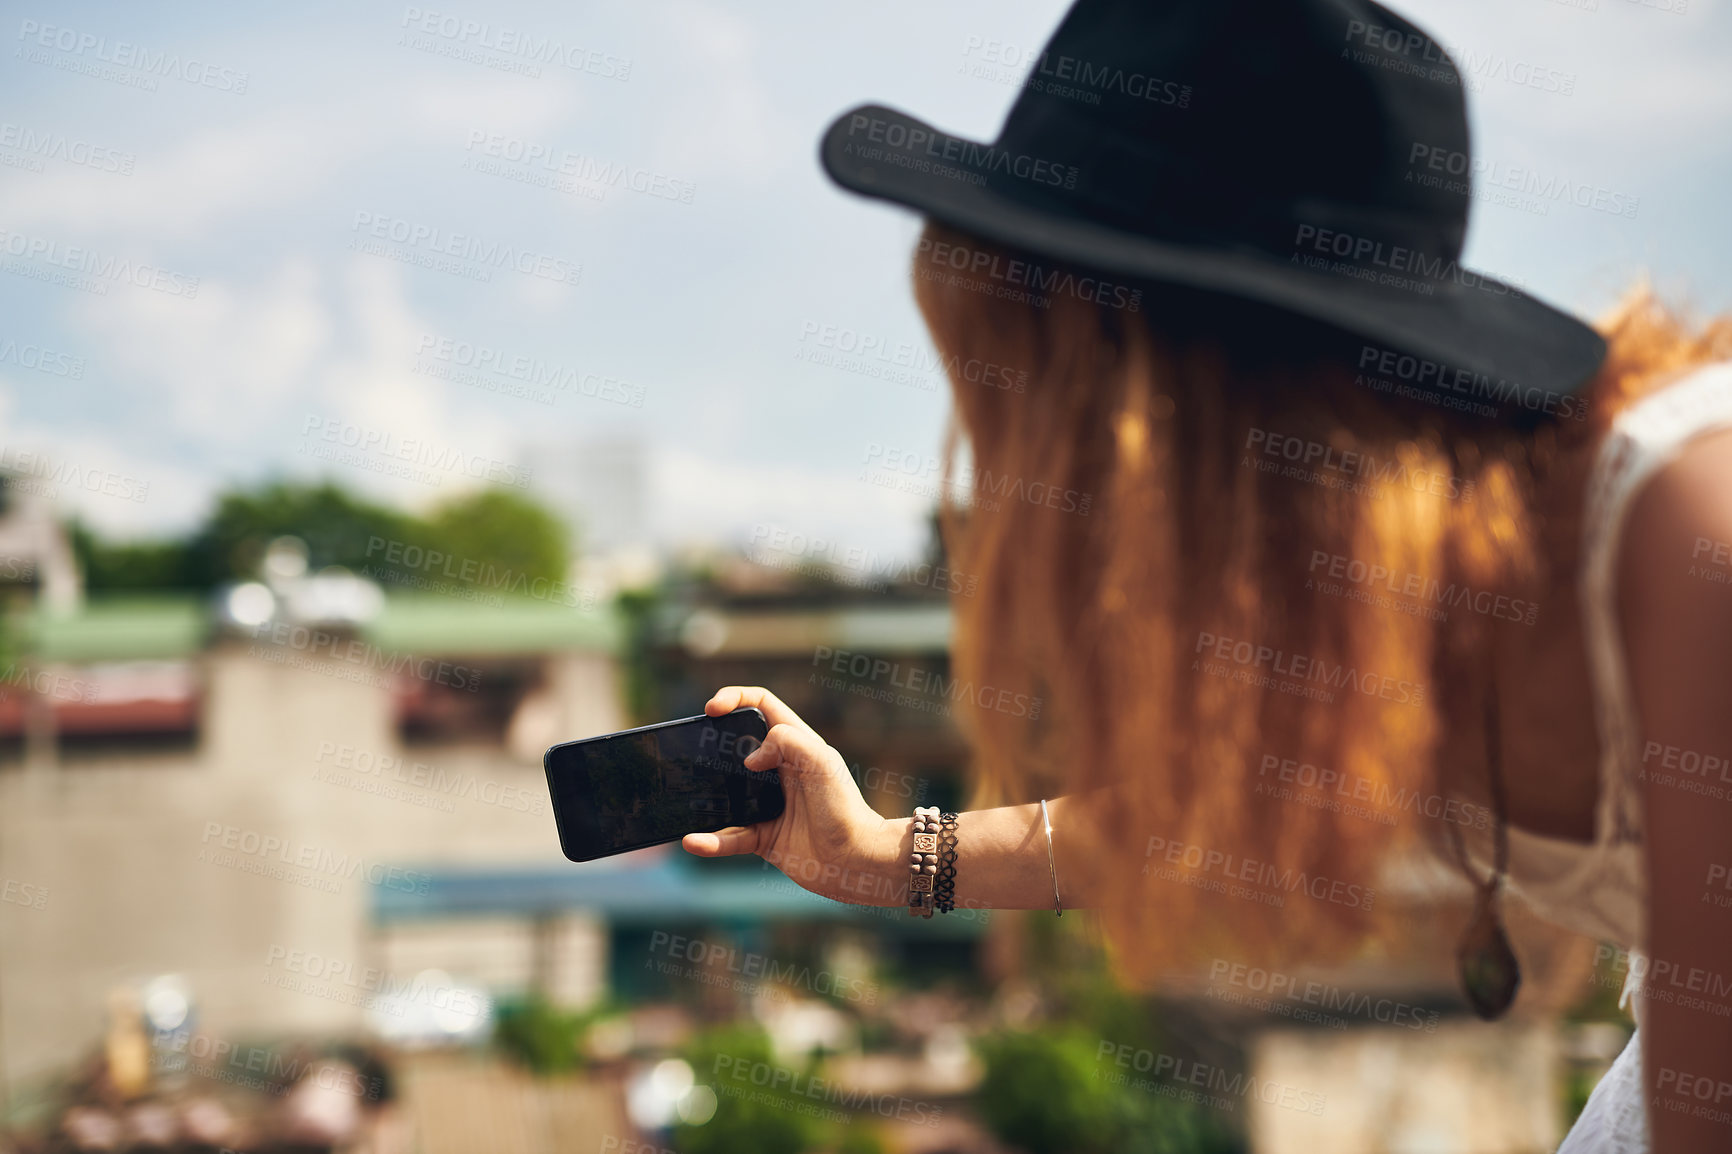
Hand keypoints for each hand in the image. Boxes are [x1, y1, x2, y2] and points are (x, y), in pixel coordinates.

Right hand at [681, 686, 900, 905]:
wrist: (856, 861)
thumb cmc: (845, 809)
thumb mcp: (822, 762)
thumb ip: (787, 741)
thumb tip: (749, 757)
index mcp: (795, 745)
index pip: (761, 706)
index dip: (735, 698)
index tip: (711, 709)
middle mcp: (778, 771)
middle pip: (734, 746)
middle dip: (709, 744)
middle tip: (691, 750)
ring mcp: (766, 804)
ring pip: (724, 794)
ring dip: (702, 796)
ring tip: (683, 796)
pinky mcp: (761, 837)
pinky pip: (728, 837)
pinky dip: (710, 841)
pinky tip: (694, 841)